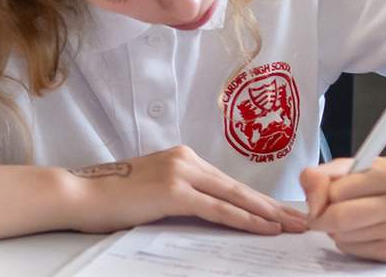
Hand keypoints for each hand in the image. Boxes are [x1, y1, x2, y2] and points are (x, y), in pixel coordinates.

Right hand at [64, 148, 308, 236]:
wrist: (81, 195)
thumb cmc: (113, 199)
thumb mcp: (155, 192)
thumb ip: (184, 197)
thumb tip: (215, 215)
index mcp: (182, 157)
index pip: (229, 182)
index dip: (259, 200)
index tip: (284, 213)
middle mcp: (185, 158)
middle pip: (239, 188)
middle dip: (273, 207)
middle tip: (303, 221)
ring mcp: (180, 173)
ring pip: (234, 197)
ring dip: (267, 214)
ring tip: (293, 227)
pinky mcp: (174, 191)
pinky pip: (219, 209)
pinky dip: (245, 219)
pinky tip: (266, 228)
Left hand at [302, 156, 385, 262]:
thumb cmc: (380, 178)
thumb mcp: (352, 165)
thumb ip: (321, 175)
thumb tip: (312, 202)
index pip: (337, 191)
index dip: (321, 192)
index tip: (324, 191)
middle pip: (340, 218)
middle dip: (320, 216)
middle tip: (320, 211)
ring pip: (343, 236)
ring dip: (334, 228)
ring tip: (348, 215)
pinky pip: (353, 250)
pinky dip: (346, 240)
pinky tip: (359, 228)